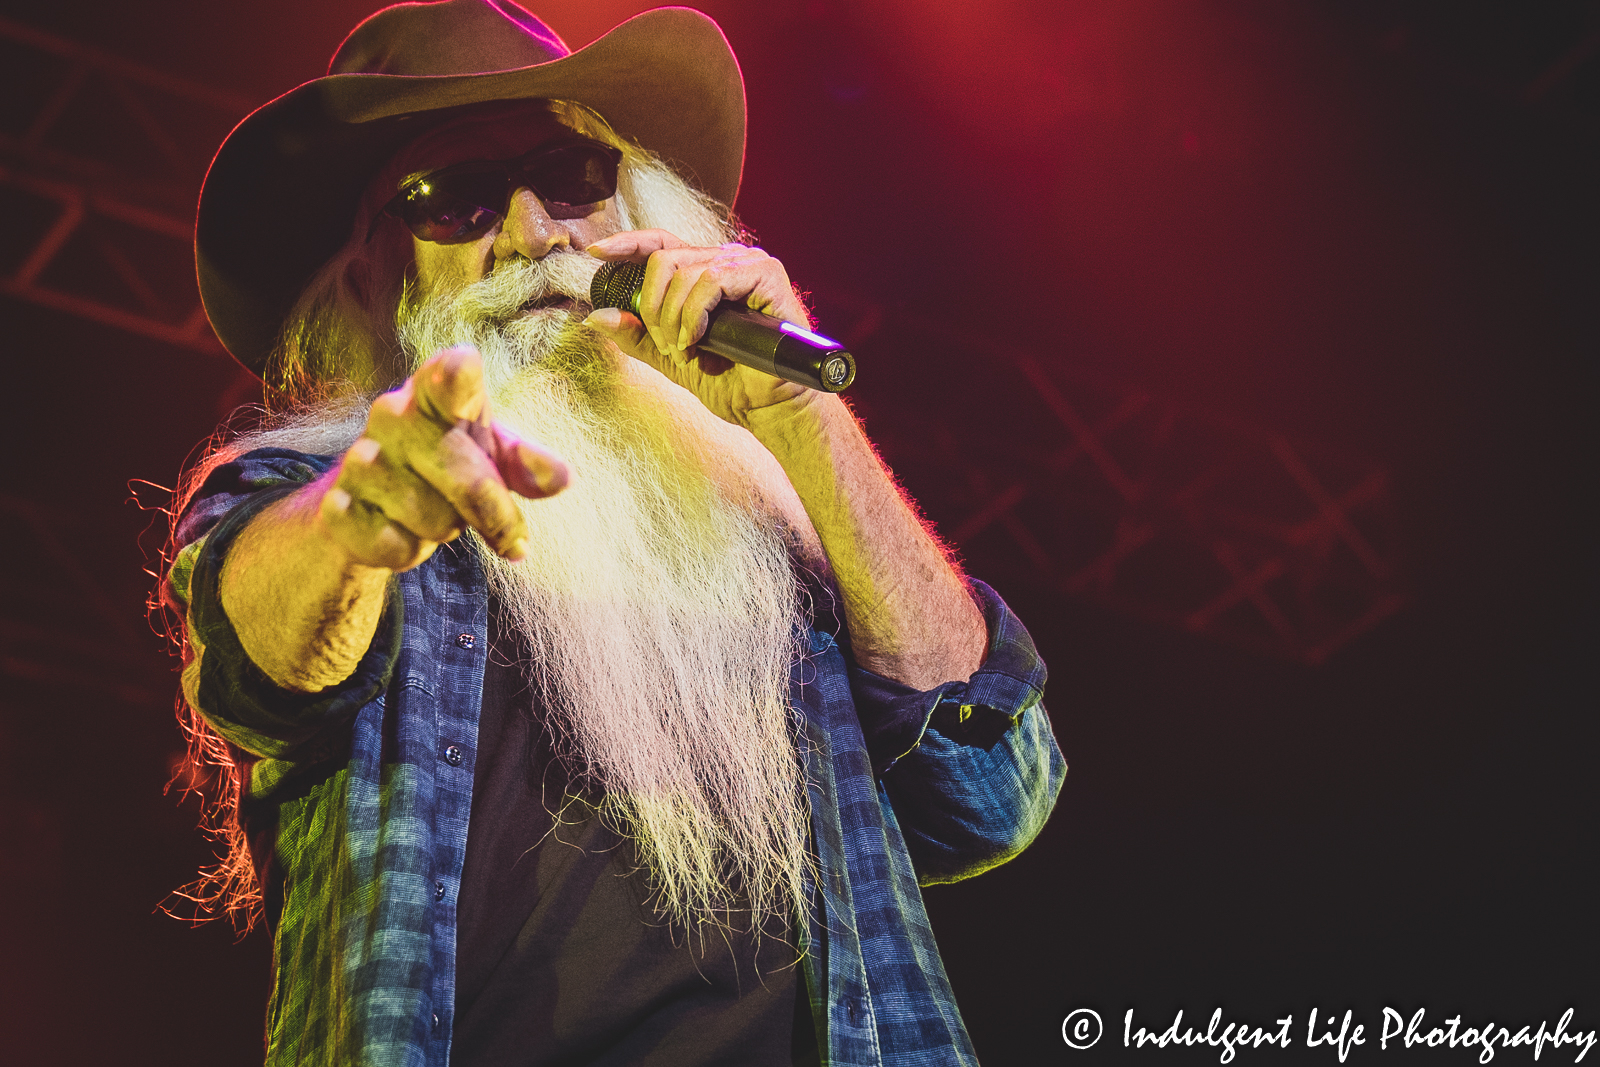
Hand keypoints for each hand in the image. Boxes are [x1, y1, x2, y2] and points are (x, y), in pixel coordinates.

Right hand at [318, 346, 568, 571]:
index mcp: (434, 392)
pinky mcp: (337, 508)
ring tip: (437, 515)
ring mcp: (360, 460)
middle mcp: (392, 415)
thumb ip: (526, 463)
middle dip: (495, 514)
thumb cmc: (450, 463)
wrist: (373, 504)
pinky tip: (400, 532)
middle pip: (465, 476)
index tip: (464, 368)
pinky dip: (408, 550)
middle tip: (513, 537)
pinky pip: (393, 545)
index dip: (455, 374)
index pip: (447, 374)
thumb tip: (562, 477)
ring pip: (432, 518)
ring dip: (446, 529)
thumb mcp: (494, 456)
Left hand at [582, 229, 816, 425]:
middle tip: (665, 344)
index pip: (661, 243)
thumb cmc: (732, 383)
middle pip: (664, 259)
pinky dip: (696, 312)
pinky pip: (712, 280)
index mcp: (705, 273)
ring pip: (685, 270)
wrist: (771, 408)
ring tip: (685, 349)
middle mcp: (726, 261)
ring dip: (673, 317)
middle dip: (652, 308)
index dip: (627, 243)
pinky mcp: (766, 274)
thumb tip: (597, 317)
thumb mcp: (672, 359)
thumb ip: (638, 338)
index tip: (597, 253)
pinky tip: (699, 338)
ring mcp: (748, 264)